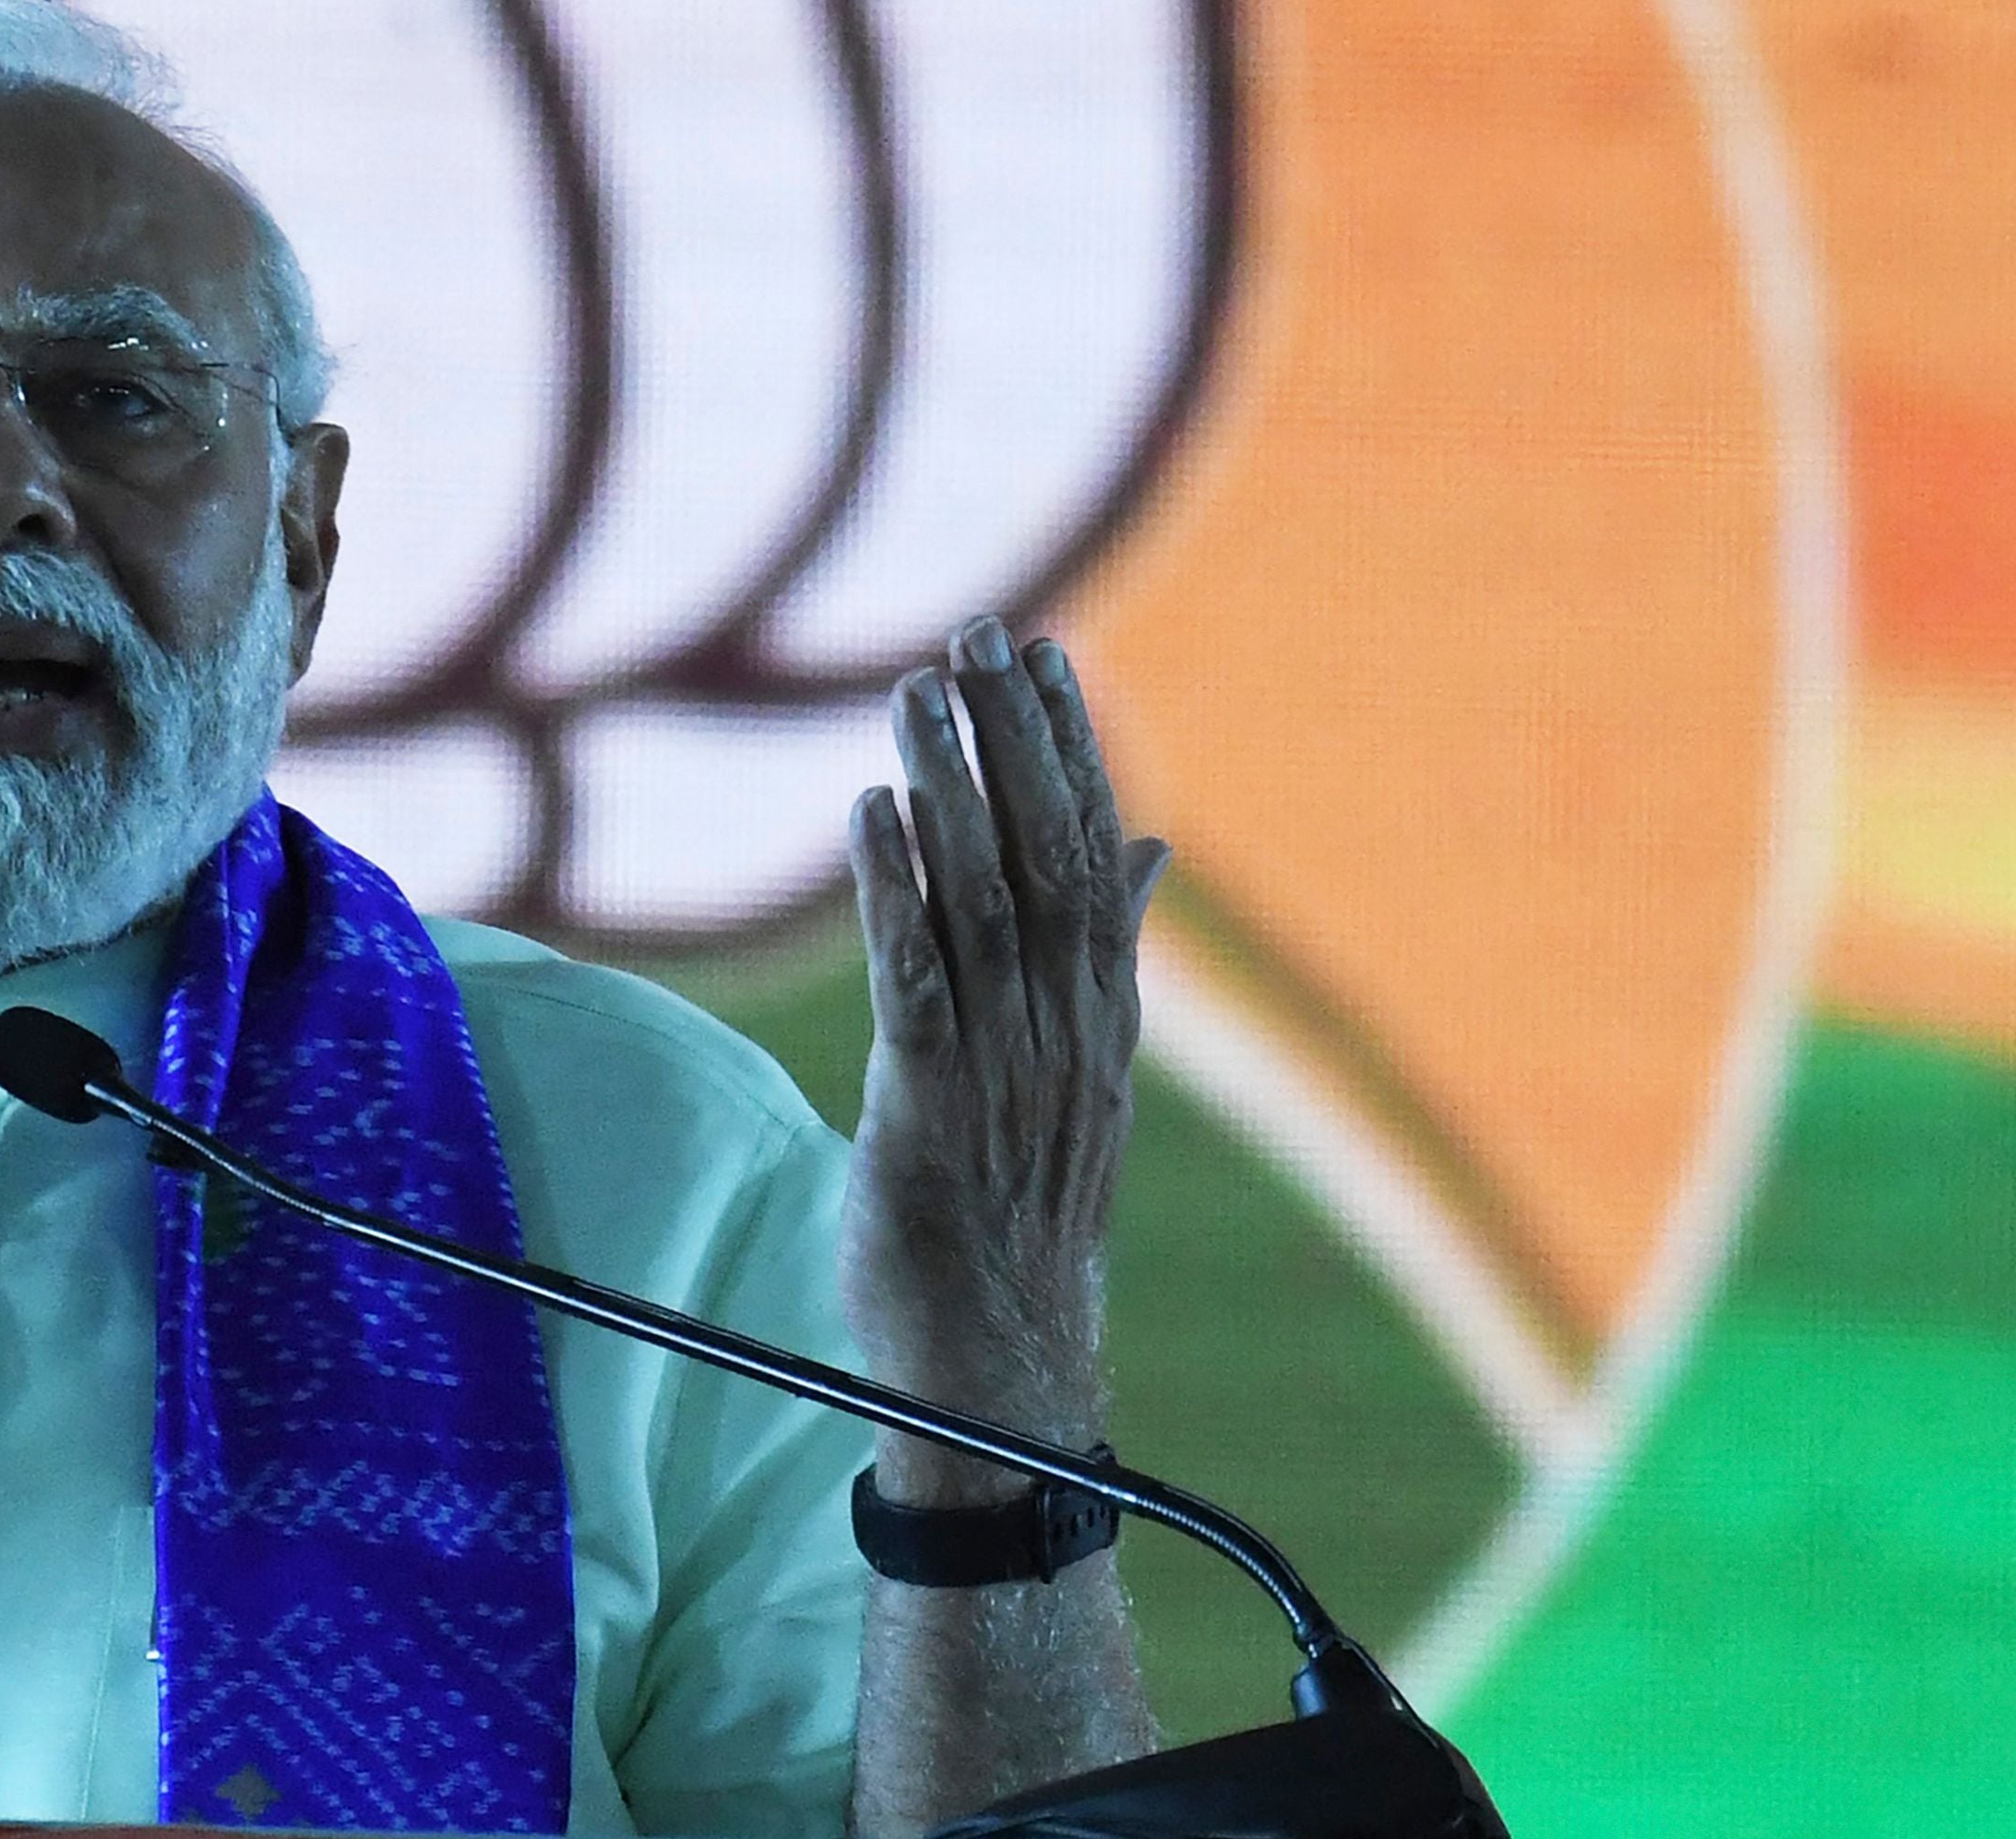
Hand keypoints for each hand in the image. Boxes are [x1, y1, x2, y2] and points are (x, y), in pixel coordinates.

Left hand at [839, 616, 1166, 1501]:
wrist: (1000, 1383)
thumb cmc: (1021, 1226)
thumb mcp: (1075, 1080)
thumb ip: (1101, 955)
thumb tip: (1144, 844)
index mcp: (1099, 1022)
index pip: (1093, 855)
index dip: (1071, 750)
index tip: (1046, 654)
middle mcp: (1062, 1036)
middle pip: (1044, 858)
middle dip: (1010, 739)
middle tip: (979, 631)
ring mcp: (999, 1076)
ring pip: (981, 904)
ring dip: (948, 787)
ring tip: (919, 689)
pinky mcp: (924, 1116)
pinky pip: (914, 985)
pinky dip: (893, 893)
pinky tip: (871, 812)